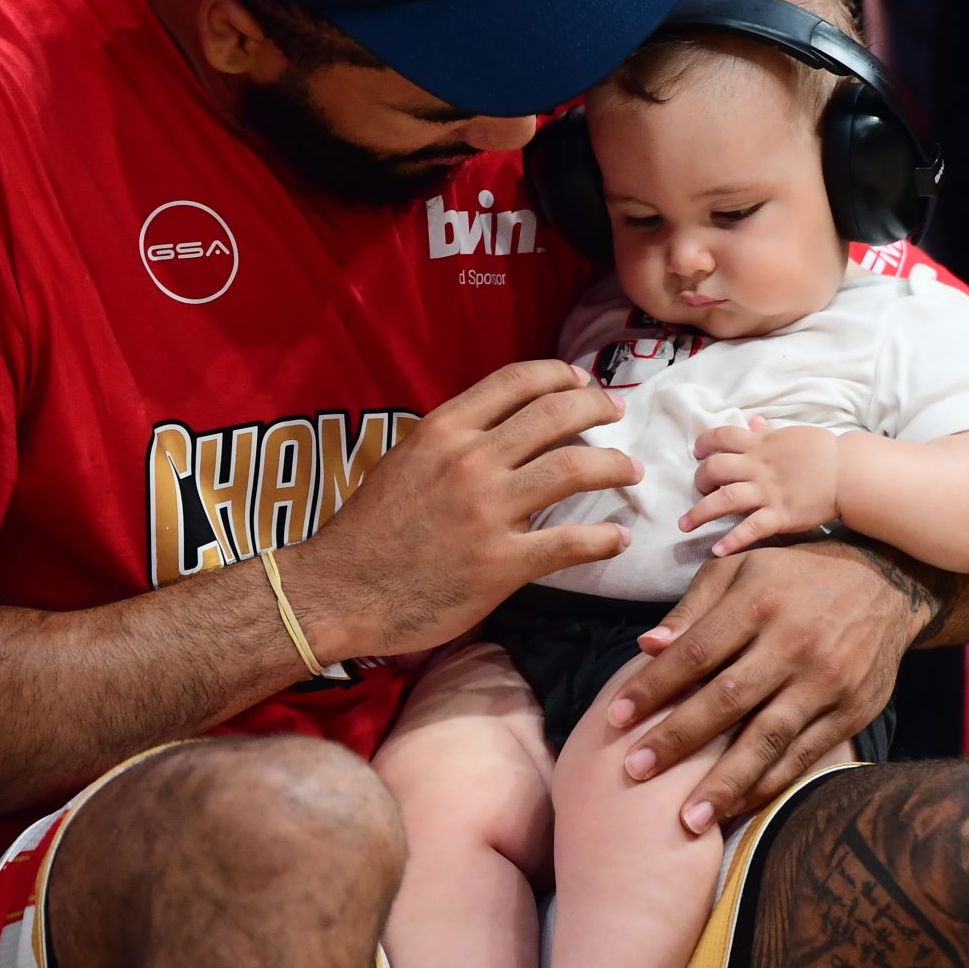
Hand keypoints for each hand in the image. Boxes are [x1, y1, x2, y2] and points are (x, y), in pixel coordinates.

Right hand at [286, 361, 639, 660]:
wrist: (338, 591)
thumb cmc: (370, 531)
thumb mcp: (406, 462)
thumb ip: (453, 442)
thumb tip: (501, 429)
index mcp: (444, 429)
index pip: (518, 380)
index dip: (561, 376)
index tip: (583, 385)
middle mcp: (470, 460)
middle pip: (557, 414)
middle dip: (600, 410)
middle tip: (618, 418)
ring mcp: (487, 511)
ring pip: (576, 469)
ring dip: (616, 467)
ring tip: (630, 472)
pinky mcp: (501, 564)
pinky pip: (571, 543)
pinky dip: (605, 539)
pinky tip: (618, 539)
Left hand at [605, 538, 944, 832]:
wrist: (889, 583)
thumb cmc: (796, 575)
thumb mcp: (743, 568)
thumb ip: (694, 608)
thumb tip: (648, 645)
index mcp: (759, 603)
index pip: (695, 653)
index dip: (652, 687)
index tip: (615, 718)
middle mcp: (793, 644)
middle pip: (726, 700)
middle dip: (676, 739)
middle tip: (633, 772)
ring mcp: (826, 682)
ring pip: (767, 739)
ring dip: (725, 782)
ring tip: (687, 819)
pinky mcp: (852, 713)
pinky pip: (803, 757)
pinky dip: (767, 785)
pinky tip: (735, 807)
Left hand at [682, 416, 839, 555]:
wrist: (849, 472)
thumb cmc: (824, 452)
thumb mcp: (792, 435)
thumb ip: (768, 432)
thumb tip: (754, 421)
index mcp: (760, 445)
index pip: (722, 436)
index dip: (704, 443)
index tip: (699, 452)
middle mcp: (758, 468)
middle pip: (715, 469)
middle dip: (699, 480)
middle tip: (699, 489)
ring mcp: (768, 492)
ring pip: (725, 499)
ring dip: (700, 513)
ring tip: (684, 525)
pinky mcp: (780, 515)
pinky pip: (751, 529)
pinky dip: (732, 541)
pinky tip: (717, 551)